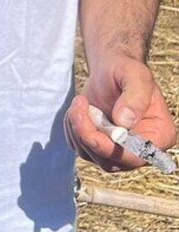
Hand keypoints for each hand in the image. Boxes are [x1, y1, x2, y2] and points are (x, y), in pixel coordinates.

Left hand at [65, 55, 176, 171]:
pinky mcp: (97, 145)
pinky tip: (78, 109)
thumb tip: (125, 122)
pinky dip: (71, 128)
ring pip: (90, 154)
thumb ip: (135, 97)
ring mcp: (117, 150)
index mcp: (160, 134)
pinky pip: (78, 145)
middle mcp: (140, 149)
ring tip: (80, 101)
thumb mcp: (135, 75)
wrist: (110, 71)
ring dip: (77, 128)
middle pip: (110, 161)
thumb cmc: (126, 71)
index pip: (137, 156)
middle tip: (78, 105)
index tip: (92, 133)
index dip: (112, 149)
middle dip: (87, 134)